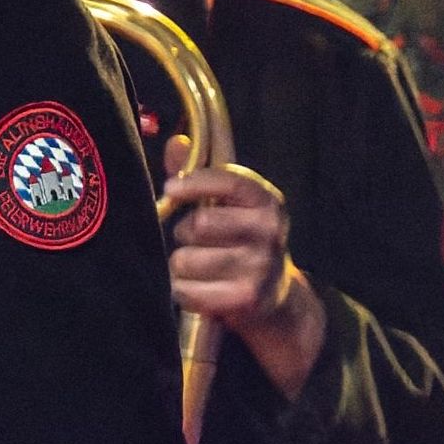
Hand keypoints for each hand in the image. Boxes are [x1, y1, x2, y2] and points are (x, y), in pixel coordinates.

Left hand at [158, 154, 324, 392]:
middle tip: (196, 240)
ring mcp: (260, 266)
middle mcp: (269, 231)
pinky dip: (183, 291)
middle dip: (185, 232)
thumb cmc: (239, 240)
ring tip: (200, 266)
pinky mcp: (245, 299)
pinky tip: (199, 288)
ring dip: (181, 264)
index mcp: (266, 201)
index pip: (229, 181)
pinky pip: (187, 290)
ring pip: (187, 259)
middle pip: (199, 223)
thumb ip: (198, 176)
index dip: (195, 182)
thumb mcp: (228, 205)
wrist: (273, 295)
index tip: (171, 187)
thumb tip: (176, 144)